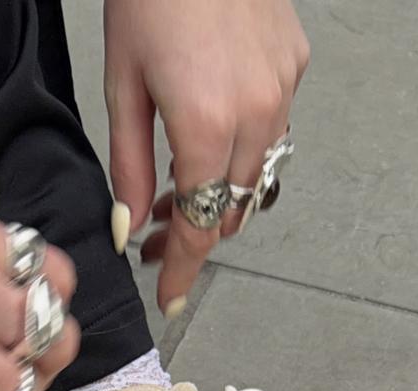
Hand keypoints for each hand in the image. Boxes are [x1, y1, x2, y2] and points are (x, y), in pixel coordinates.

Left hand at [104, 0, 308, 313]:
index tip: (171, 297)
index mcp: (207, 127)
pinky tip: (209, 144)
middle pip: (230, 209)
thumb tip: (126, 228)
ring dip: (217, 198)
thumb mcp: (121, 90)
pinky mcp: (295, 66)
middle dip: (192, 234)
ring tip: (173, 192)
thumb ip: (126, 168)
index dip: (183, 269)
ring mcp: (283, 89)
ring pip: (256, 177)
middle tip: (153, 237)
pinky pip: (273, 134)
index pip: (198, 226)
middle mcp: (257, 114)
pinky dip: (242, 155)